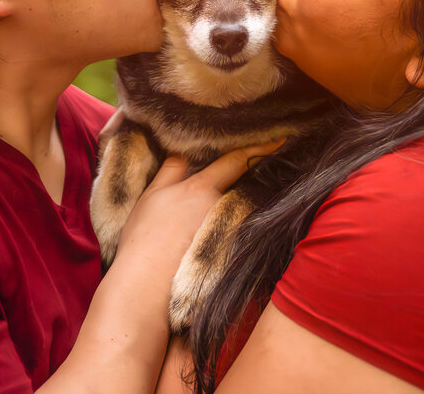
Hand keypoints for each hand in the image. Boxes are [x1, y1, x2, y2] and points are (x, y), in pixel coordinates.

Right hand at [115, 138, 285, 271]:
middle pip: (238, 188)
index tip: (280, 140)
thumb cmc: (142, 238)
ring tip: (216, 217)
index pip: (235, 161)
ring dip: (233, 210)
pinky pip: (234, 235)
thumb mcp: (151, 196)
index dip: (258, 149)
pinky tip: (217, 240)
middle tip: (256, 172)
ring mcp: (227, 232)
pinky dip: (230, 232)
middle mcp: (219, 207)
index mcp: (200, 188)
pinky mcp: (229, 255)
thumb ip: (171, 171)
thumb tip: (184, 153)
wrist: (145, 283)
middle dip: (247, 181)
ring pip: (234, 212)